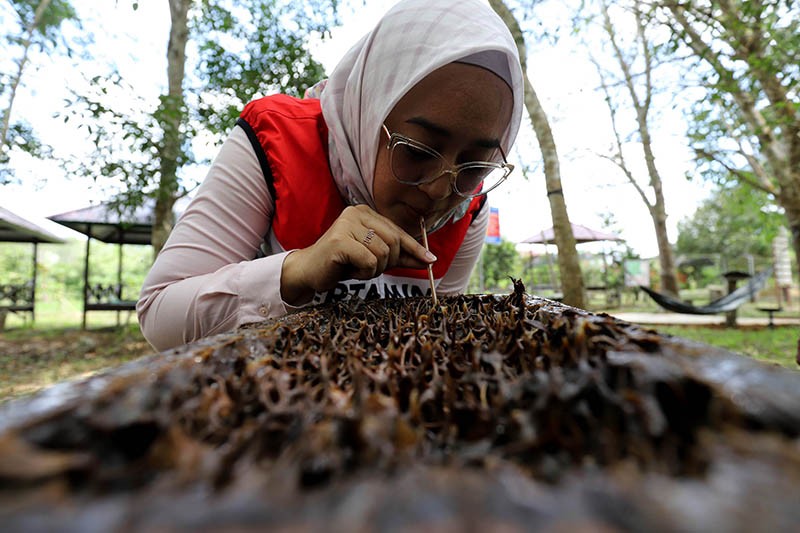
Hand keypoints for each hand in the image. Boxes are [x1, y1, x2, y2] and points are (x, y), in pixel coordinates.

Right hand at [280, 205, 435, 304]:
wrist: (309, 271)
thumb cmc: (342, 263)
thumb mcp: (374, 258)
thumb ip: (398, 256)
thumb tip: (428, 260)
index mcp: (365, 212)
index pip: (398, 231)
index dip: (415, 248)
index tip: (430, 261)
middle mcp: (356, 213)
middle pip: (394, 241)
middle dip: (389, 262)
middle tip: (370, 269)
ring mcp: (347, 225)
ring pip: (383, 253)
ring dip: (374, 270)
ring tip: (357, 268)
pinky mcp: (340, 240)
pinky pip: (370, 261)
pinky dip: (364, 272)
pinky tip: (350, 270)